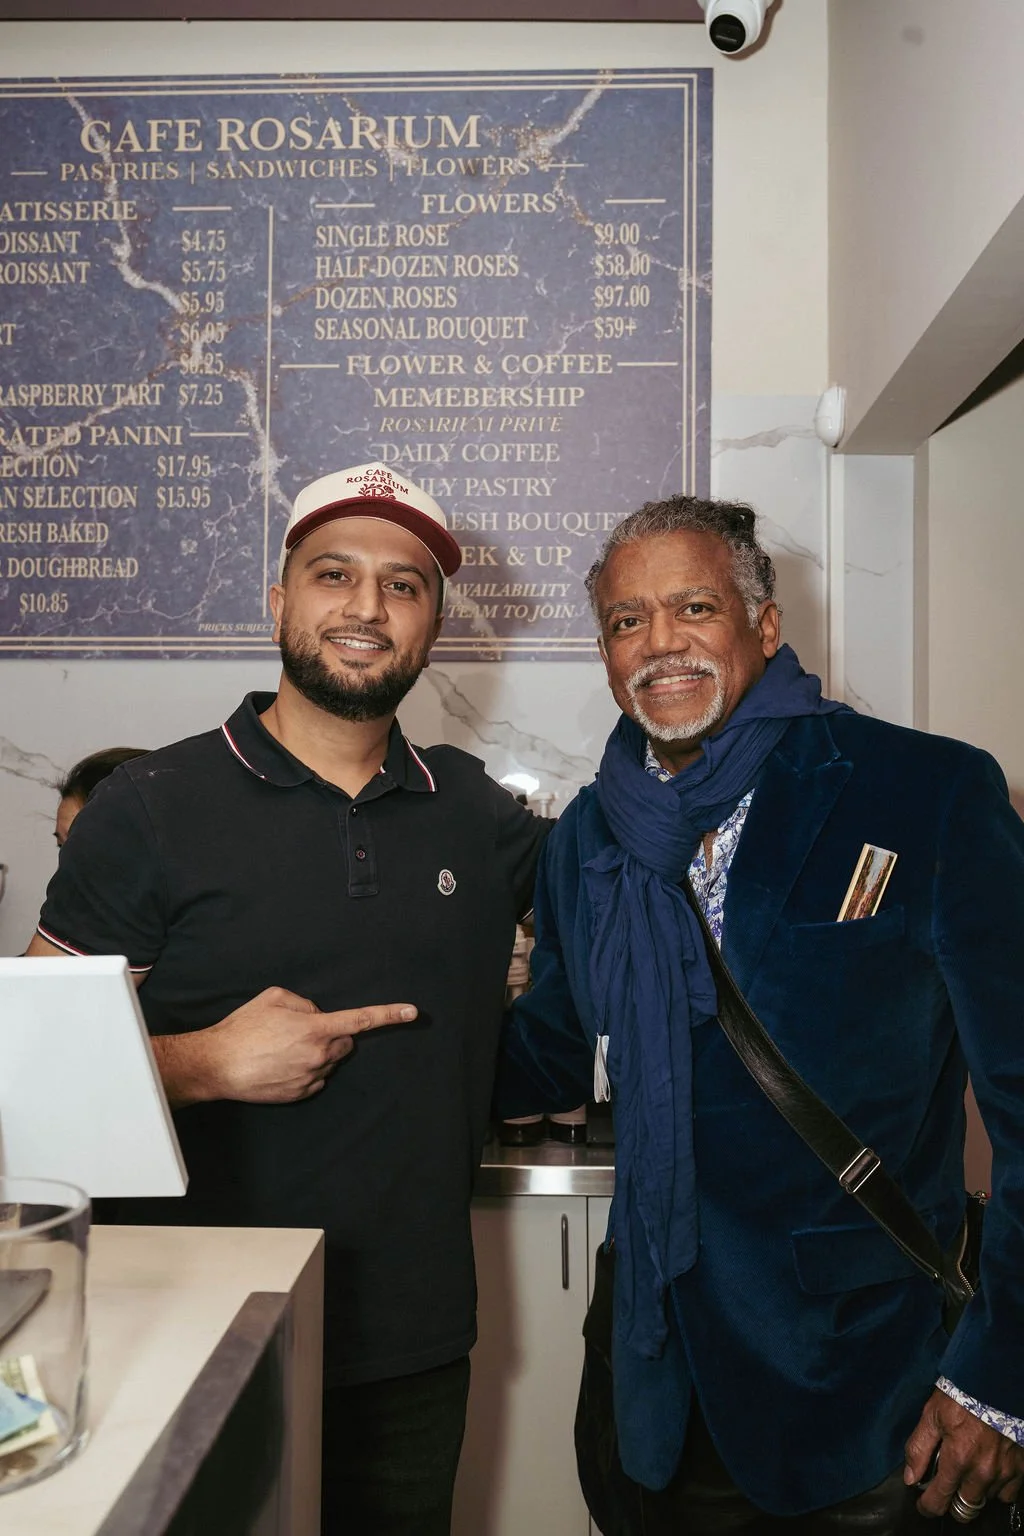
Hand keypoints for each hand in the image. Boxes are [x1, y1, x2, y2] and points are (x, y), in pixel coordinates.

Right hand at [156, 987, 417, 1105]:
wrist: (217, 1066)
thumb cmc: (243, 1028)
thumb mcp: (273, 998)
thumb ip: (303, 1002)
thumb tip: (316, 1014)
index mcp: (316, 1029)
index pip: (361, 1020)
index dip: (389, 1014)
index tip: (413, 1012)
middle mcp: (320, 1055)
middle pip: (345, 1043)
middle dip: (332, 1035)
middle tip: (301, 1031)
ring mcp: (311, 1077)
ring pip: (329, 1061)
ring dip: (316, 1052)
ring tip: (281, 1049)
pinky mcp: (301, 1094)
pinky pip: (315, 1078)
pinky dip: (304, 1070)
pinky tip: (279, 1065)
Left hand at [904, 1388, 1023, 1518]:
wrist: (998, 1380)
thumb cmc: (964, 1394)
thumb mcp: (932, 1414)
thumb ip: (919, 1448)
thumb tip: (910, 1477)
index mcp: (957, 1460)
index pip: (939, 1501)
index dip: (928, 1507)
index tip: (924, 1505)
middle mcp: (982, 1472)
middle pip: (964, 1510)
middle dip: (951, 1503)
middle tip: (946, 1488)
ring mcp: (1004, 1473)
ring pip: (985, 1500)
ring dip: (974, 1492)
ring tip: (967, 1471)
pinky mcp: (1020, 1468)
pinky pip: (1008, 1494)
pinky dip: (997, 1488)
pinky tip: (988, 1471)